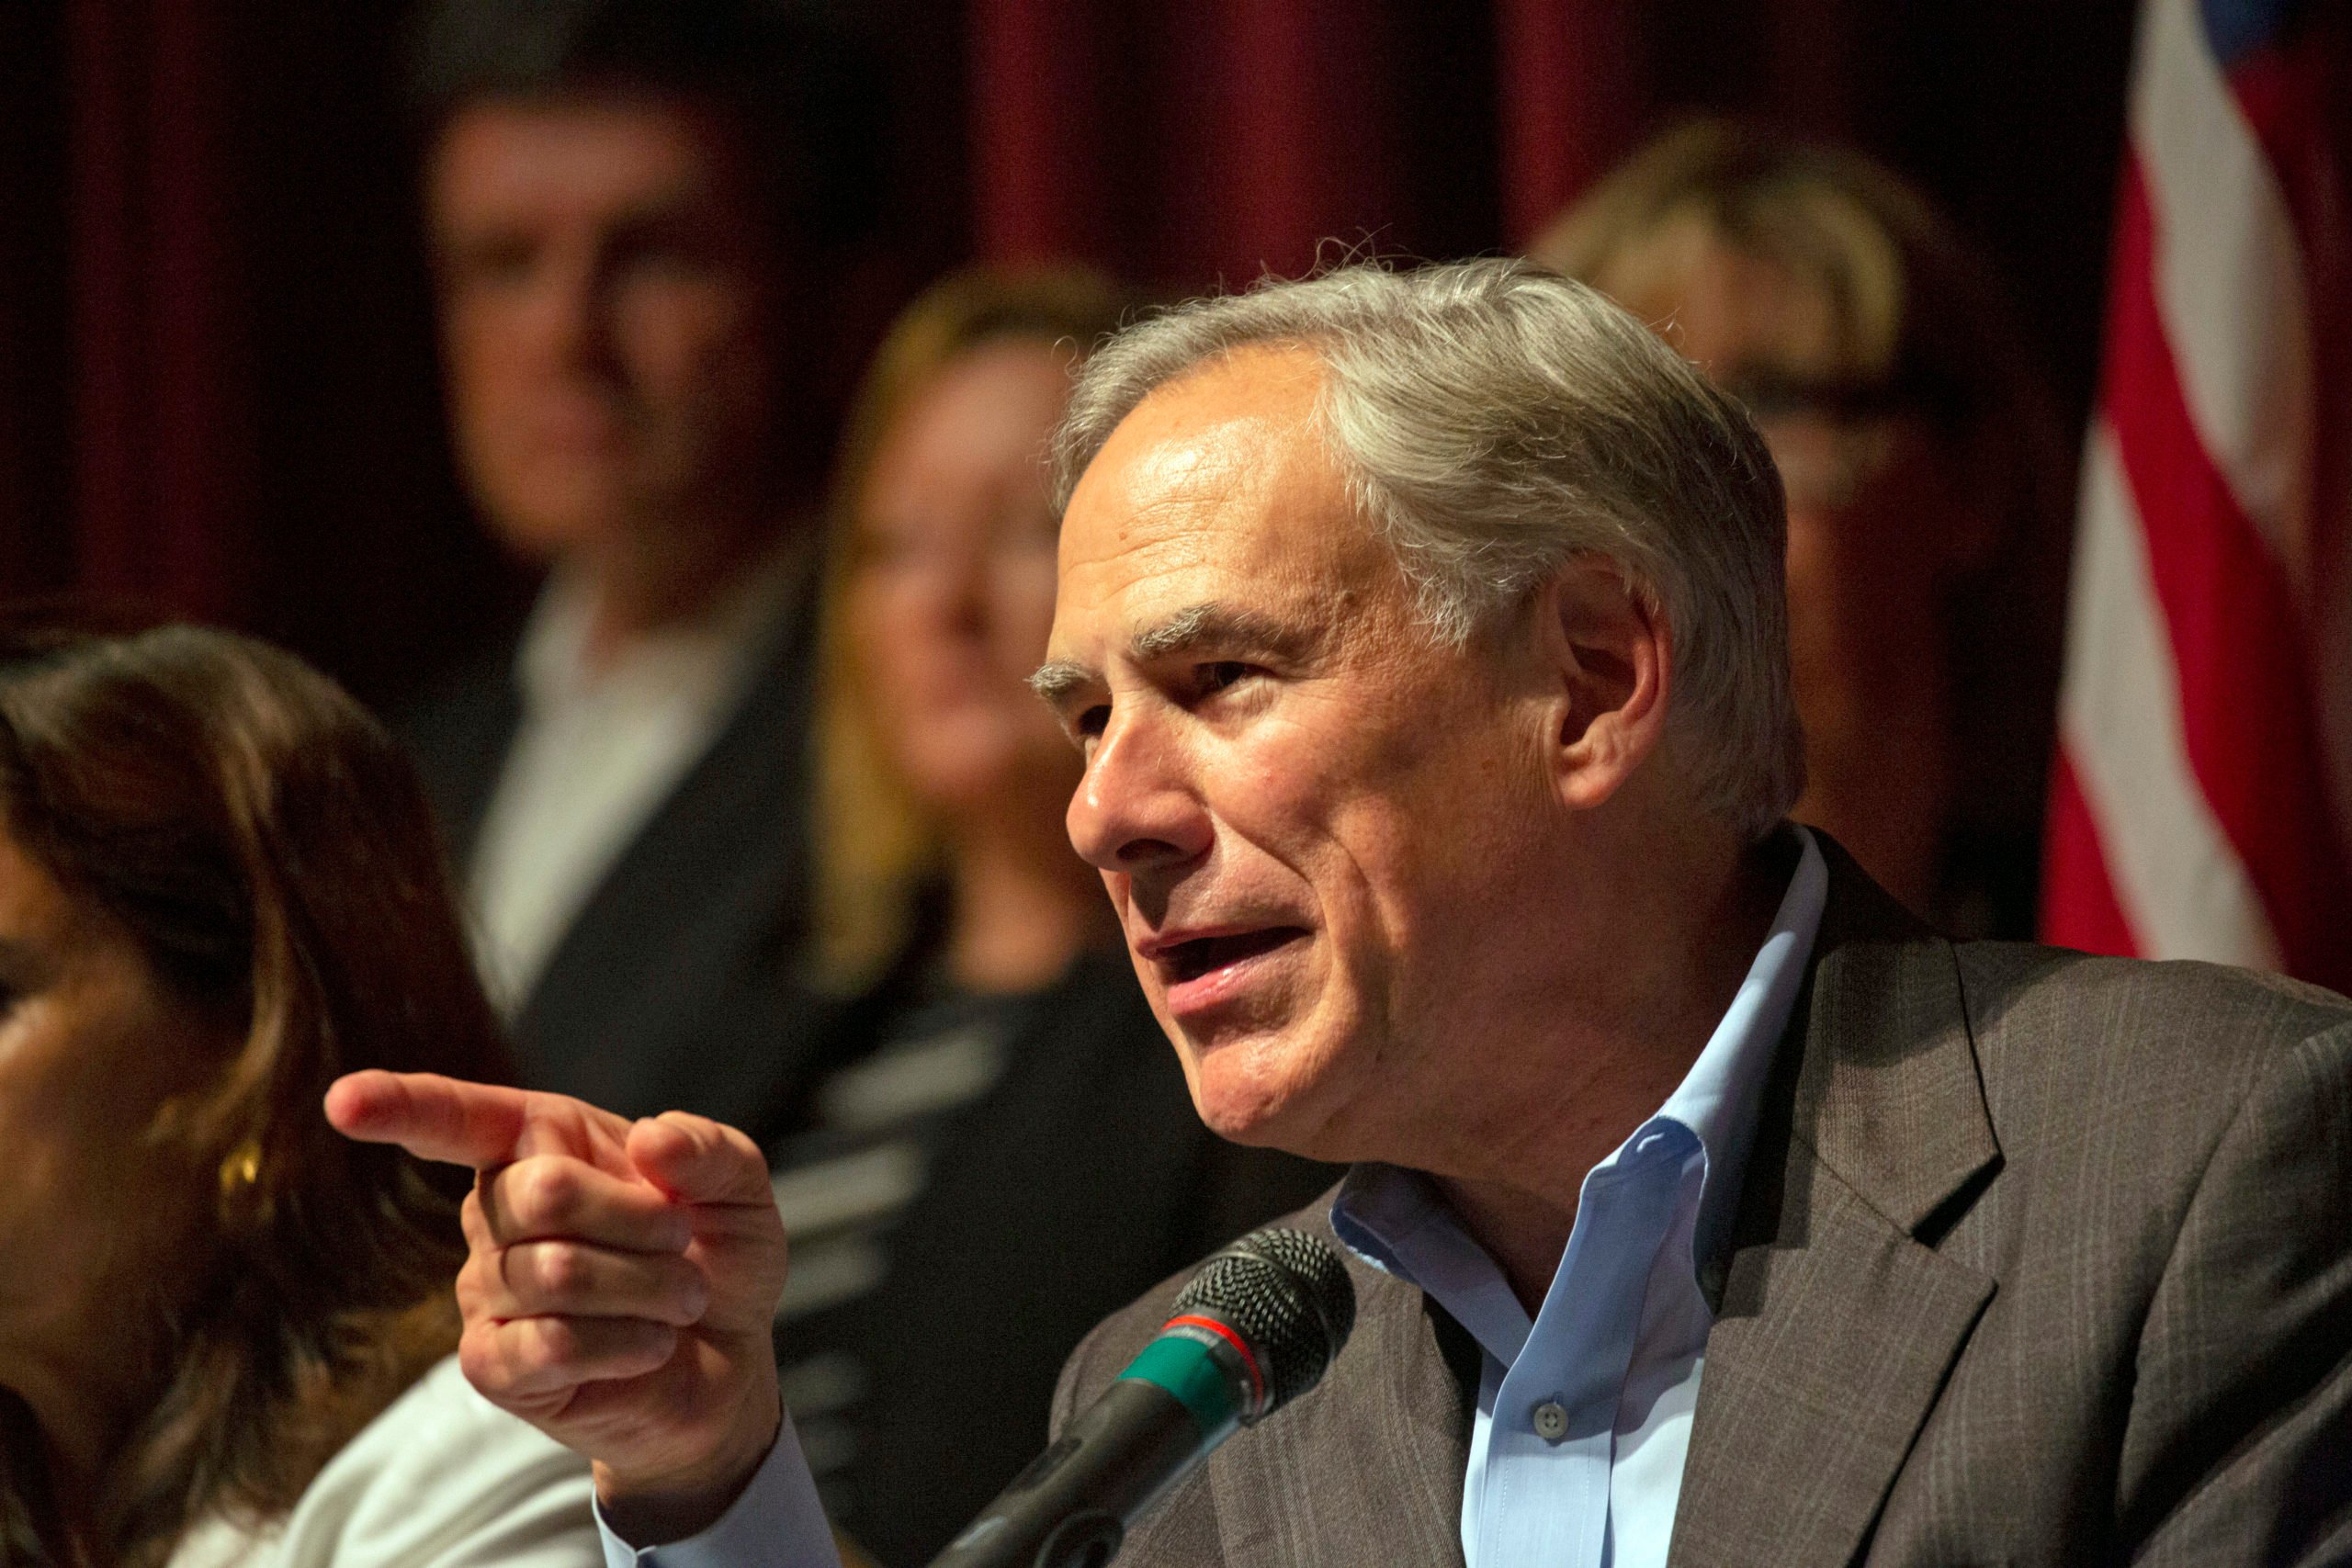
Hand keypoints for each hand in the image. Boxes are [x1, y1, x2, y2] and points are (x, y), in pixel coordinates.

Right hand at [326, 1070, 785, 1541]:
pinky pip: (547, 1344)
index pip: (457, 1118)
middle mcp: (496, 1212)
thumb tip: (650, 1137)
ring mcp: (486, 1291)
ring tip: (680, 1299)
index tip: (345, 1103)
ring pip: (554, 1274)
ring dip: (649, 1288)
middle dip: (641, 1221)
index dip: (400, 1106)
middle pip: (543, 1192)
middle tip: (682, 1244)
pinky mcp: (494, 1367)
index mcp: (541, 1145)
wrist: (728, 1361)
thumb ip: (708, 1151)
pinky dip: (623, 1343)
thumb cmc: (717, 1256)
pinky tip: (650, 1345)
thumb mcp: (741, 1189)